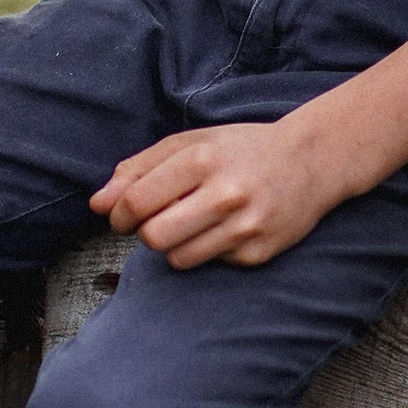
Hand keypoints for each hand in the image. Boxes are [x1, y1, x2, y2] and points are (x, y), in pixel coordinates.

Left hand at [93, 115, 344, 269]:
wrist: (311, 162)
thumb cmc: (240, 150)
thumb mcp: (189, 144)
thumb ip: (138, 169)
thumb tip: (96, 205)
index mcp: (202, 159)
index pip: (136, 202)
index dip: (119, 214)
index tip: (123, 214)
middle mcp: (225, 194)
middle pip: (153, 237)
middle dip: (144, 232)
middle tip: (155, 220)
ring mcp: (245, 227)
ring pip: (178, 258)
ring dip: (174, 245)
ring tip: (192, 222)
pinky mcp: (258, 253)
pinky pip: (210, 264)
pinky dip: (208, 250)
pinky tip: (226, 228)